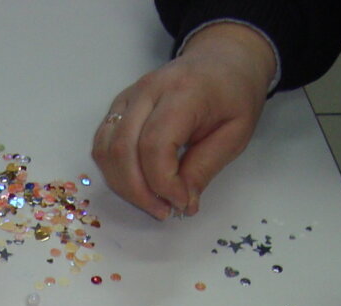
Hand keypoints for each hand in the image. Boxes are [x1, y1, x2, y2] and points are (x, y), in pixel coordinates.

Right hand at [92, 22, 277, 219]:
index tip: (181, 203)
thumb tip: (181, 203)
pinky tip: (137, 183)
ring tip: (151, 201)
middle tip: (163, 211)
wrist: (222, 59)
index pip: (155, 145)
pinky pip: (103, 144)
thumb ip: (205, 168)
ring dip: (124, 185)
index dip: (163, 183)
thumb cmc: (234, 95)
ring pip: (107, 149)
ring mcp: (129, 96)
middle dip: (140, 192)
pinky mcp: (119, 106)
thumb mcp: (236, 133)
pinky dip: (114, 171)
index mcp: (183, 92)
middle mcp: (148, 90)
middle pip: (124, 150)